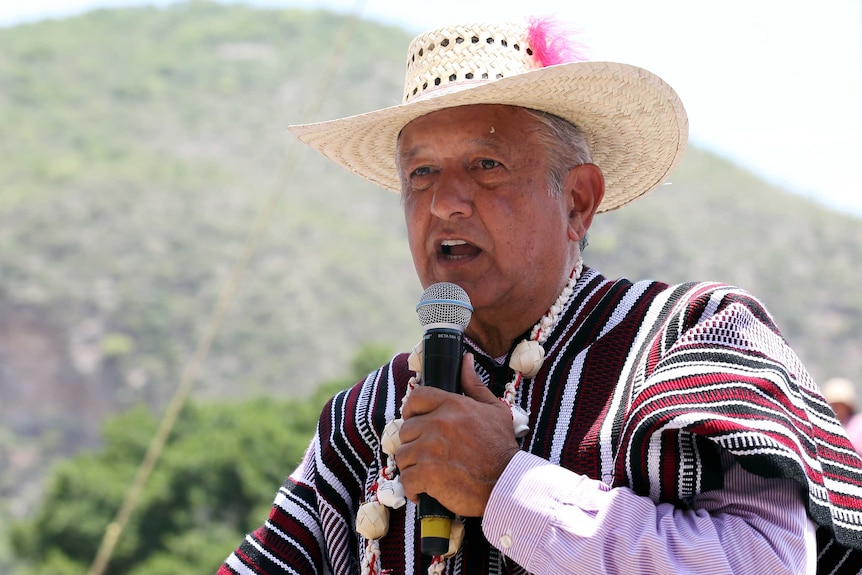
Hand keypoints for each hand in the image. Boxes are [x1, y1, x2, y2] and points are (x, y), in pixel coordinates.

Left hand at [397, 353, 520, 516]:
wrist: (508, 483)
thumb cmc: (502, 448)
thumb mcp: (494, 410)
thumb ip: (474, 385)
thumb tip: (465, 360)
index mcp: (452, 405)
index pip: (416, 397)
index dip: (412, 410)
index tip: (416, 422)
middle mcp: (438, 423)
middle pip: (406, 429)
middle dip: (413, 443)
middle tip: (427, 455)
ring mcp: (430, 448)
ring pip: (402, 455)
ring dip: (412, 467)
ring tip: (426, 475)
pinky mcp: (427, 474)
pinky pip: (405, 479)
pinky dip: (412, 489)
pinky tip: (424, 492)